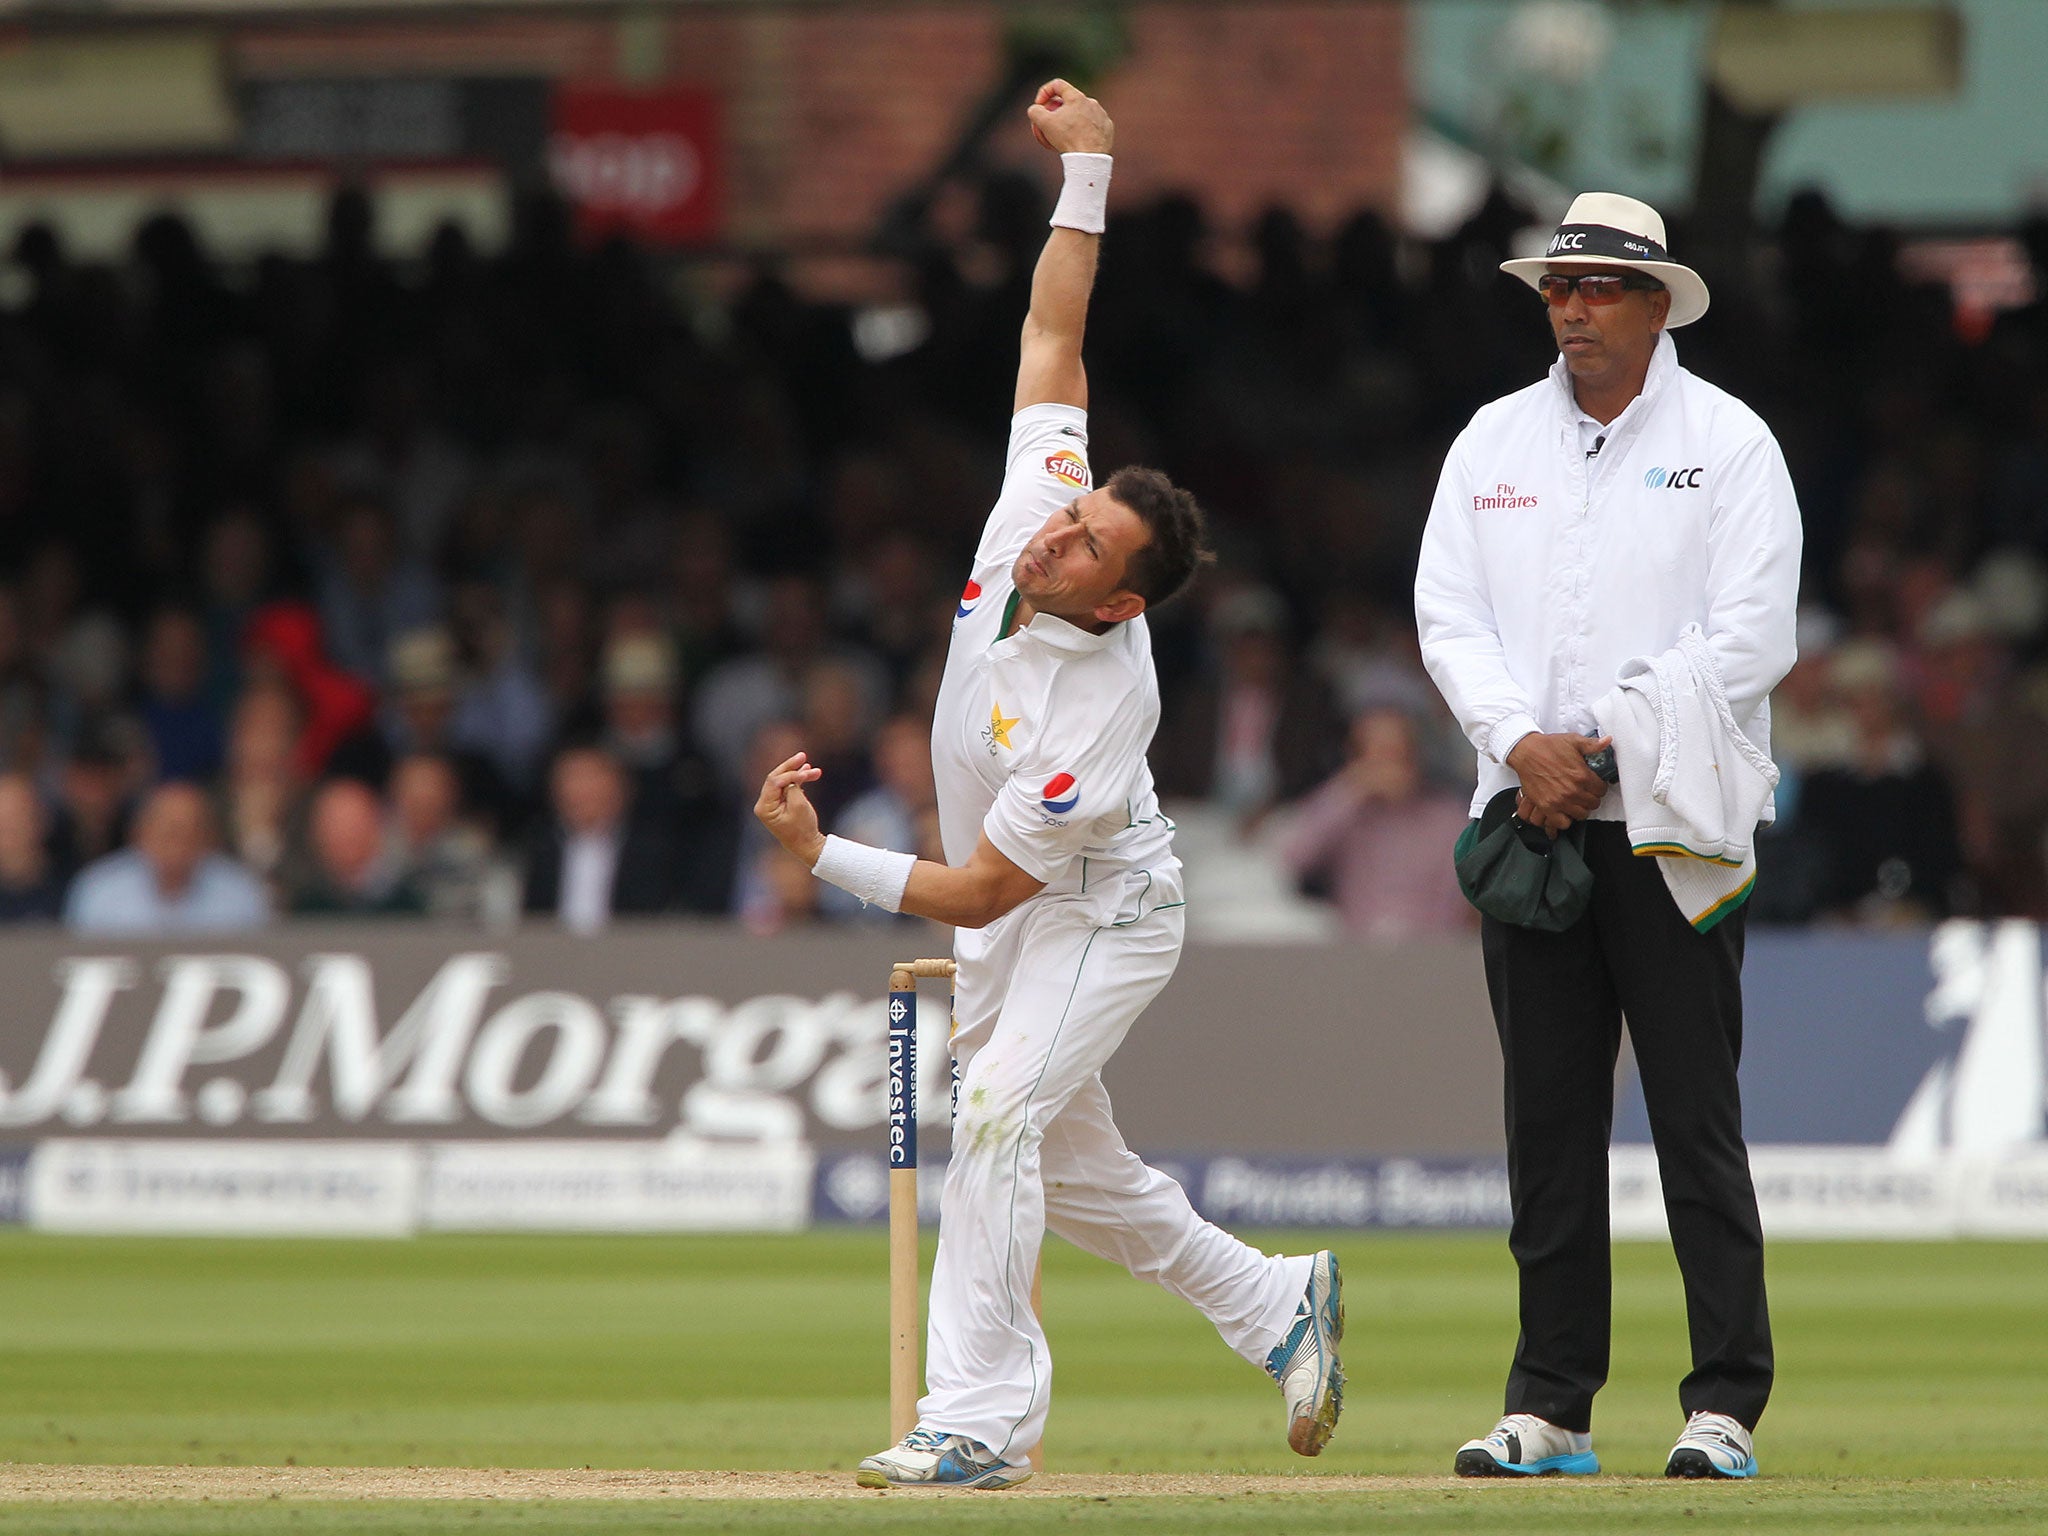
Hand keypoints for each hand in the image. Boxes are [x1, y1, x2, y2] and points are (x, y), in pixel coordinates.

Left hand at [754, 751, 825, 865]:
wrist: (807, 846)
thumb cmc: (802, 828)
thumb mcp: (799, 805)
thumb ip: (793, 787)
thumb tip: (794, 776)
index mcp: (763, 807)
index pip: (774, 782)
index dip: (790, 774)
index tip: (807, 772)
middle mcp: (764, 804)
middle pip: (776, 778)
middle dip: (791, 767)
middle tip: (803, 755)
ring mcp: (771, 804)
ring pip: (784, 782)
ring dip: (798, 774)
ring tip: (812, 767)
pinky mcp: (780, 804)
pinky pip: (788, 788)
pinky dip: (798, 781)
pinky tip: (809, 773)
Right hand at [1028, 79, 1112, 155]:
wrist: (1090, 158)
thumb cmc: (1067, 139)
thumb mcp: (1044, 123)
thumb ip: (1035, 111)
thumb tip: (1035, 109)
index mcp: (1077, 97)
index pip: (1058, 85)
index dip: (1045, 92)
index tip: (1040, 106)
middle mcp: (1091, 102)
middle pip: (1070, 101)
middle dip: (1058, 110)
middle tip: (1051, 124)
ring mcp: (1102, 115)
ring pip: (1082, 114)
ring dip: (1072, 121)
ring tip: (1065, 135)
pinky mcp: (1107, 128)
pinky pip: (1093, 126)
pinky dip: (1084, 131)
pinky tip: (1077, 141)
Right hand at [1505, 732, 1610, 833]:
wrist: (1526, 752)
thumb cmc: (1548, 747)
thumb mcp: (1573, 741)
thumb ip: (1592, 744)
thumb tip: (1607, 742)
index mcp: (1582, 775)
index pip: (1601, 790)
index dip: (1599, 787)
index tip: (1595, 785)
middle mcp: (1572, 790)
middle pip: (1593, 804)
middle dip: (1591, 798)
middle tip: (1586, 793)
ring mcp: (1559, 800)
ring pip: (1581, 814)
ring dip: (1580, 809)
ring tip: (1576, 802)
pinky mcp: (1546, 806)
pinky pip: (1563, 823)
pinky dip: (1565, 819)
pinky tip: (1565, 811)